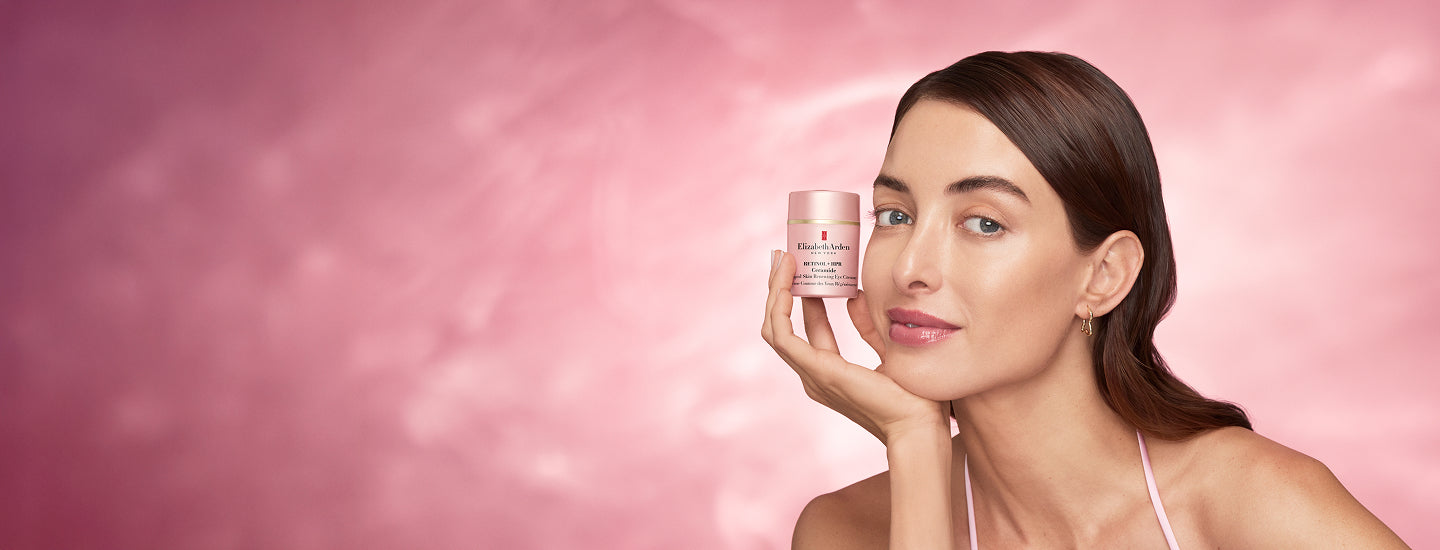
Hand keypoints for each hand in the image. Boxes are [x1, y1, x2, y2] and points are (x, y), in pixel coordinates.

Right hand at [761, 250, 949, 443]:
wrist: (921, 428)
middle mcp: (814, 376)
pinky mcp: (819, 373)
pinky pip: (785, 337)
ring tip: (782, 261)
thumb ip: (868, 328)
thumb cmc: (914, 399)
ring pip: (776, 330)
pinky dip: (780, 309)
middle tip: (783, 257)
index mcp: (829, 375)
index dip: (802, 298)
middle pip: (781, 328)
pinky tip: (787, 285)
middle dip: (779, 291)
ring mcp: (813, 376)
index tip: (805, 268)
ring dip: (775, 293)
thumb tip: (853, 295)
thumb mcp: (888, 351)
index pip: (806, 331)